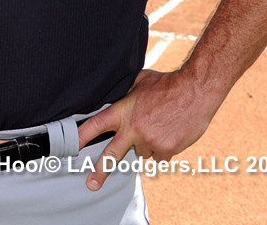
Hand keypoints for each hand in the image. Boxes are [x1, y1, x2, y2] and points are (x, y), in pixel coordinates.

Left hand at [76, 69, 222, 190]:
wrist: (195, 91)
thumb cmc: (167, 83)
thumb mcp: (139, 83)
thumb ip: (127, 97)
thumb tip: (121, 100)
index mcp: (123, 111)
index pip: (96, 125)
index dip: (81, 136)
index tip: (71, 146)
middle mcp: (134, 129)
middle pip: (112, 154)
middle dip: (100, 171)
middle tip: (91, 184)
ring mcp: (150, 142)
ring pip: (142, 152)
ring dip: (146, 144)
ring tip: (158, 126)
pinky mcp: (167, 150)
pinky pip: (160, 156)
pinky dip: (163, 148)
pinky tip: (169, 133)